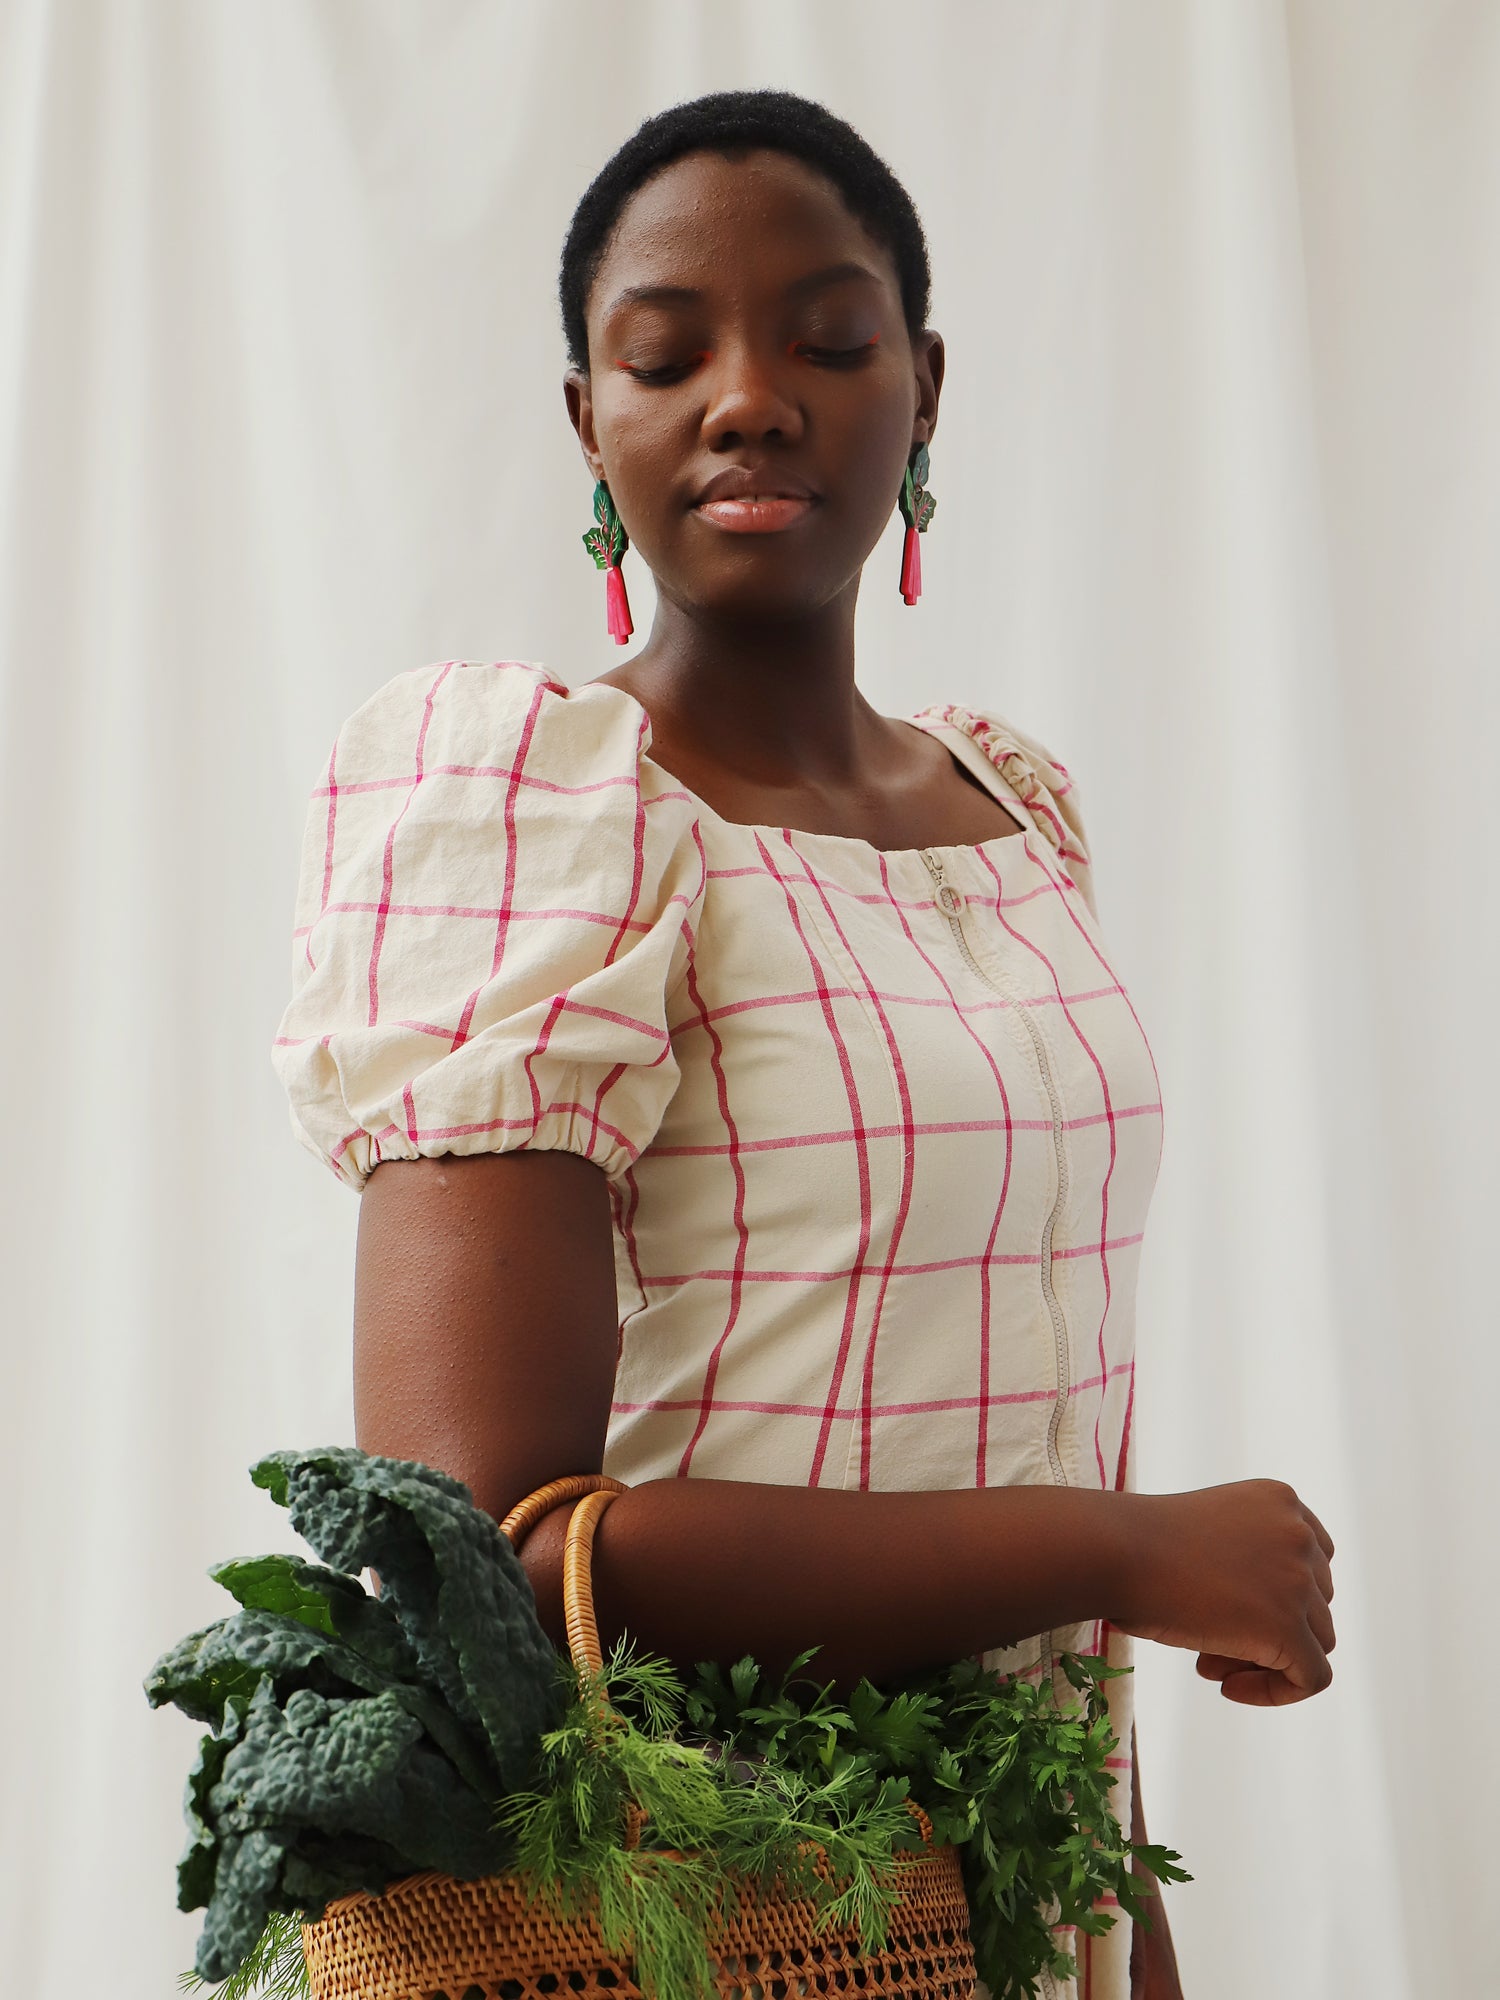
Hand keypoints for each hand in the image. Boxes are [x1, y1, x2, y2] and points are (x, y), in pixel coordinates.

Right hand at [1112, 1479, 1335, 1705]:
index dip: (1279, 1597)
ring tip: (1208, 1663)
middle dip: (1266, 1630)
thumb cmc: (1141, 1543)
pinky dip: (1275, 1691)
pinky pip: (1311, 1678)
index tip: (1229, 1613)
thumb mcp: (1212, 1531)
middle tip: (1209, 1646)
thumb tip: (1268, 1622)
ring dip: (1264, 1659)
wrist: (1116, 1551)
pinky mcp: (1288, 1627)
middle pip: (1314, 1604)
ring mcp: (1299, 1580)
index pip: (1313, 1563)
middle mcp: (1300, 1534)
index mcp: (1281, 1501)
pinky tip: (1227, 1688)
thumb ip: (1251, 1558)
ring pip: (1315, 1641)